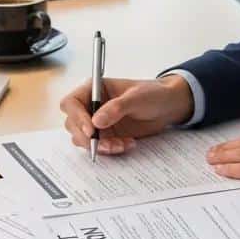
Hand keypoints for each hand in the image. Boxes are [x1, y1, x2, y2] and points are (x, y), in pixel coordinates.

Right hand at [59, 75, 194, 153]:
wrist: (167, 107)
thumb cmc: (152, 94)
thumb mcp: (137, 97)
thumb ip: (117, 108)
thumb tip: (96, 121)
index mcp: (94, 89)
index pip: (72, 103)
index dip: (77, 117)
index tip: (92, 130)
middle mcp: (91, 105)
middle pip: (73, 124)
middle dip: (88, 138)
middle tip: (107, 144)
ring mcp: (97, 122)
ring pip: (83, 139)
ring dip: (100, 146)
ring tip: (121, 144)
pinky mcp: (106, 135)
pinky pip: (99, 147)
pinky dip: (111, 149)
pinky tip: (127, 144)